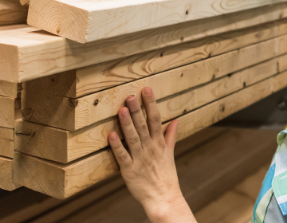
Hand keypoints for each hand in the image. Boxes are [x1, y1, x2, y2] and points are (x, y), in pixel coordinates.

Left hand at [109, 87, 195, 222]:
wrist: (164, 197)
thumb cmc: (165, 175)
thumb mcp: (169, 153)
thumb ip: (170, 135)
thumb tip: (175, 120)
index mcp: (159, 142)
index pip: (155, 119)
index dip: (151, 103)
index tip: (146, 89)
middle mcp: (150, 148)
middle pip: (143, 125)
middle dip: (137, 110)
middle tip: (131, 95)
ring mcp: (139, 158)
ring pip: (133, 138)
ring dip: (127, 124)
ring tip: (122, 110)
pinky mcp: (129, 170)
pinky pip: (122, 156)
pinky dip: (117, 146)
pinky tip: (111, 135)